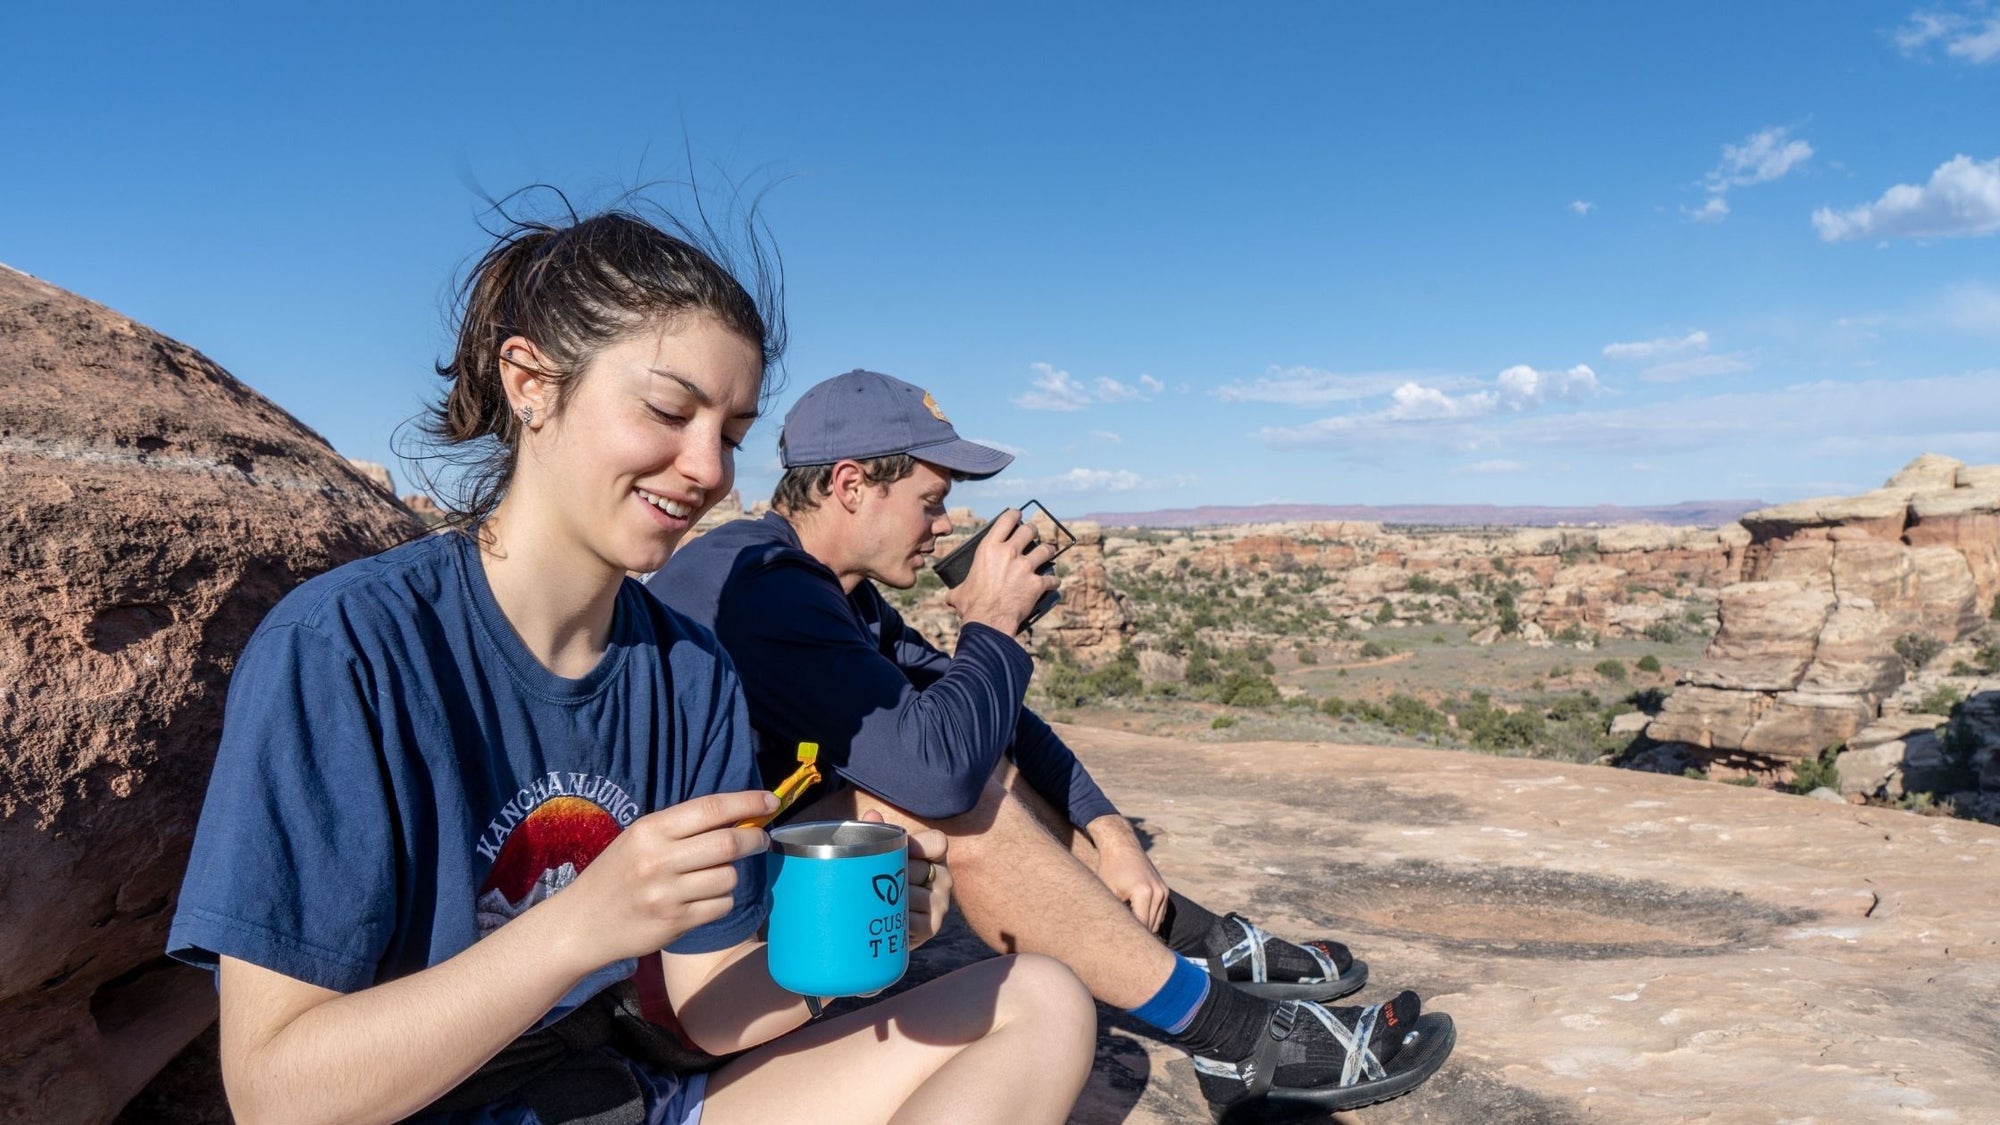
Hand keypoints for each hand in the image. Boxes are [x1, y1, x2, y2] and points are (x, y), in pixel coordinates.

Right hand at [552, 790, 775, 969]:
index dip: (747, 802)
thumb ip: (681, 828)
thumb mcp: (638, 839)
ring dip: (731, 875)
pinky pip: (721, 906)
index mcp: (650, 830)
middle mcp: (658, 860)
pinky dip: (722, 901)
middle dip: (753, 839)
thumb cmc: (615, 875)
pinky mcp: (675, 923)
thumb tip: (738, 815)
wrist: (581, 924)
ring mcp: (667, 894)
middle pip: (728, 843)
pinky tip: (704, 900)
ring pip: (729, 878)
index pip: (710, 808)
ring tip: (713, 876)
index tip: (770, 802)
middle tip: (760, 839)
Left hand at [860, 809, 951, 949]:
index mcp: (935, 856)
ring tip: (878, 901)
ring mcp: (940, 904)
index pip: (938, 842)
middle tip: (878, 881)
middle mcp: (944, 878)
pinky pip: (911, 919)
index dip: (915, 845)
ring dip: (890, 899)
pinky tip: (886, 918)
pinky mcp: (931, 927)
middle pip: (918, 868)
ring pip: (912, 894)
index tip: (896, 850)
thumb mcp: (881, 856)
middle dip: (893, 875)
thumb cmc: (883, 881)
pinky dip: (894, 918)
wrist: (883, 922)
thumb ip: (877, 832)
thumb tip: (872, 814)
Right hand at [945, 507, 1059, 634]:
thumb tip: (949, 596)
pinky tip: (1053, 583)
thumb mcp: (959, 592)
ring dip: (1047, 551)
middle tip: (1033, 533)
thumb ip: (957, 589)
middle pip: (1029, 530)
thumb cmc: (972, 606)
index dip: (1014, 514)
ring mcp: (1025, 567)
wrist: (989, 621)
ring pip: (1045, 549)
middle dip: (1032, 530)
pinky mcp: (1037, 583)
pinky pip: (1051, 579)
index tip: (1018, 514)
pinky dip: (1053, 581)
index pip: (1006, 520)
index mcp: (989, 548)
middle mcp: (1009, 552)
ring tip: (1048, 552)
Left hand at [1090, 820, 1168, 931]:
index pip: (1141, 927)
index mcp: (1144, 894)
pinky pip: (1159, 914)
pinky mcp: (1165, 891)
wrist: (1121, 846)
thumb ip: (1115, 914)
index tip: (1121, 947)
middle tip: (1123, 942)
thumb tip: (1114, 936)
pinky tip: (1135, 917)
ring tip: (1128, 929)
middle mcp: (1158, 893)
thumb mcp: (1108, 892)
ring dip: (1144, 927)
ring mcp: (1164, 892)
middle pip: (1151, 927)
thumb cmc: (1110, 869)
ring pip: (1156, 922)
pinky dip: (1149, 919)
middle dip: (1137, 935)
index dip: (1131, 939)